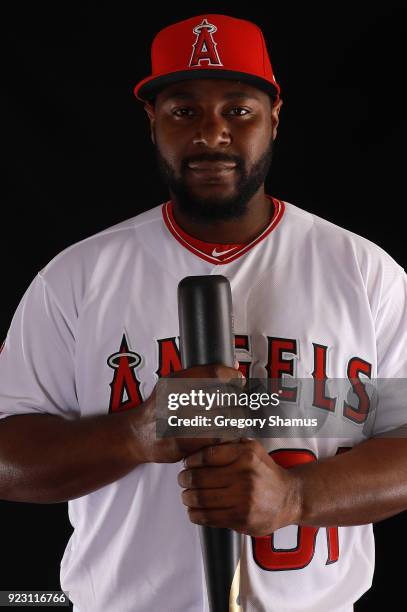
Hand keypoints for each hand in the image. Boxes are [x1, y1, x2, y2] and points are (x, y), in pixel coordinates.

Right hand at [132, 363, 244, 463]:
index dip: (231, 376)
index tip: (239, 380)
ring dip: (235, 419)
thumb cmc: (160, 408)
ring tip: (237, 419)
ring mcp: (176, 422)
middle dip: (236, 400)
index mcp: (174, 381)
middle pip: (221, 396)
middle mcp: (174, 399)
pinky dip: (226, 436)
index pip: (212, 373)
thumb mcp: (174, 384)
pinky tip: (226, 434)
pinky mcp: (180, 443)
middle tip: (240, 402)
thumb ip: (201, 375)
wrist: (136, 435)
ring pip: (222, 418)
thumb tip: (232, 362)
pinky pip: (215, 438)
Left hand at [177, 439, 300, 535]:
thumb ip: (229, 444)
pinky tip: (194, 510)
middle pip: (200, 478)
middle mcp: (245, 476)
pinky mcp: (241, 519)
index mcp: (245, 455)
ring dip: (187, 497)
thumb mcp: (252, 449)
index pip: (206, 455)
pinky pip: (209, 517)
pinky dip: (195, 514)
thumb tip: (198, 443)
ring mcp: (243, 499)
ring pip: (201, 499)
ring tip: (187, 495)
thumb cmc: (266, 473)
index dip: (191, 461)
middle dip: (185, 479)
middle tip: (183, 480)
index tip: (187, 464)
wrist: (289, 498)